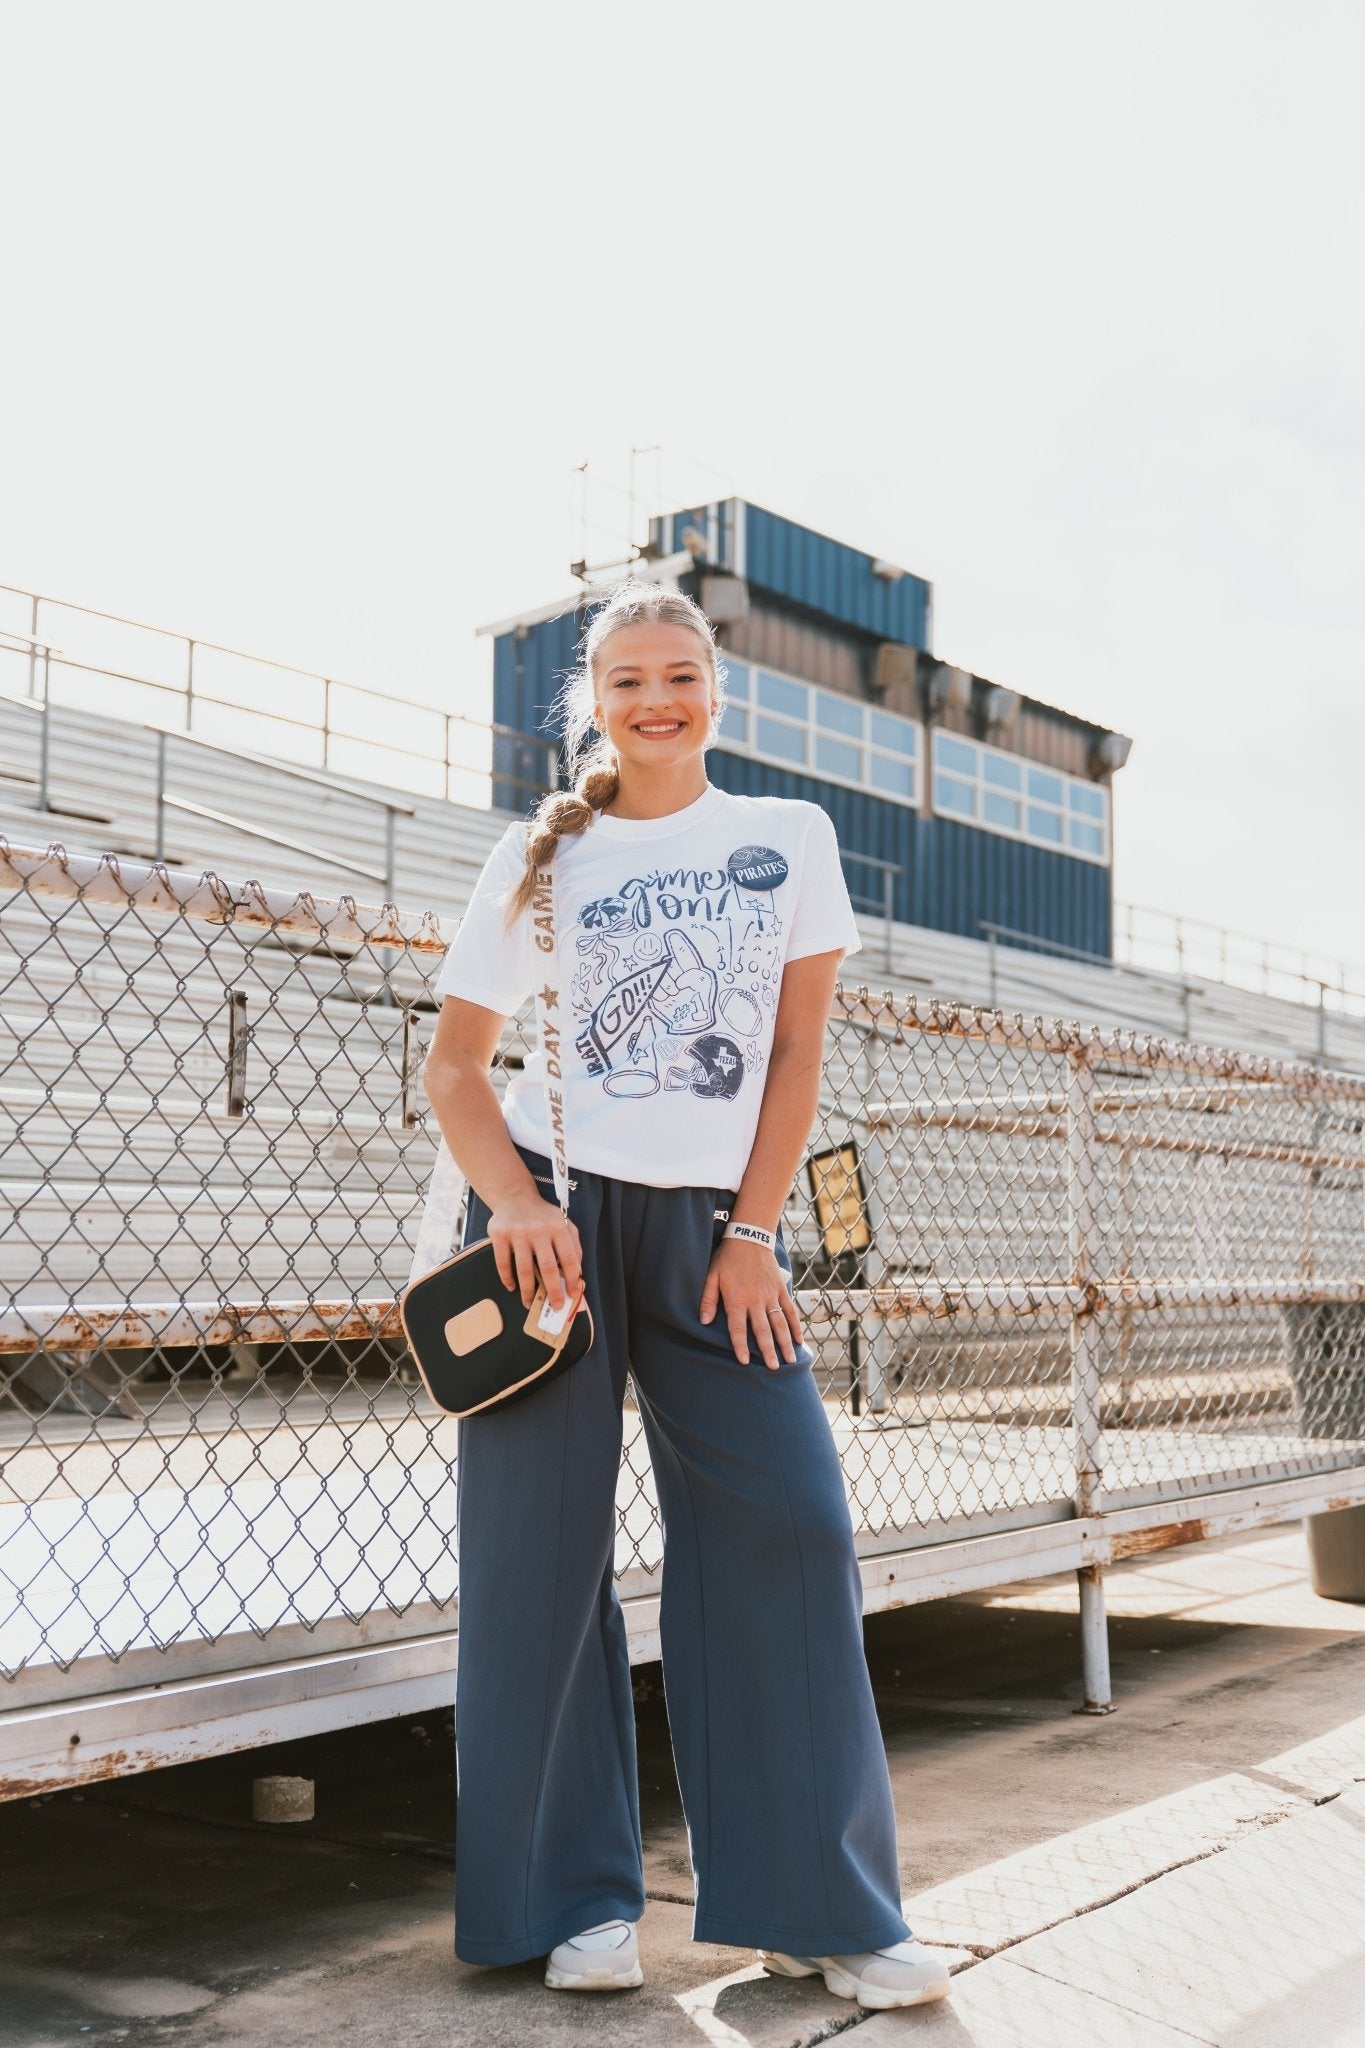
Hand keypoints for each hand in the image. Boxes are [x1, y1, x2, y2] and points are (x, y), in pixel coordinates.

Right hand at [485, 1189, 582, 1311]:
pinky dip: (508, 1279)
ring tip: (529, 1303)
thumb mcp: (564, 1223)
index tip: (574, 1295)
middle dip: (553, 1291)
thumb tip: (578, 1274)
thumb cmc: (543, 1215)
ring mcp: (518, 1233)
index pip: (570, 1259)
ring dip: (528, 1291)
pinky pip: (503, 1263)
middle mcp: (539, 1230)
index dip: (573, 1280)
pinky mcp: (500, 1236)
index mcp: (558, 1228)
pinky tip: (512, 1287)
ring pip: (525, 1270)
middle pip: (548, 1268)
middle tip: (555, 1306)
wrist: (514, 1196)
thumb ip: (574, 1245)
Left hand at [699, 1238, 803, 1368]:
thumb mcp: (711, 1276)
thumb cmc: (727, 1258)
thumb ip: (708, 1299)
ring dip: (784, 1343)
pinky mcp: (781, 1289)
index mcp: (737, 1299)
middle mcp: (755, 1300)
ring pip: (779, 1323)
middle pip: (762, 1330)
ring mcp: (771, 1295)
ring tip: (789, 1360)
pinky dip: (796, 1325)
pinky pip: (790, 1310)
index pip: (738, 1328)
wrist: (750, 1237)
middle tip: (773, 1368)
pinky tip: (799, 1340)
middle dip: (768, 1351)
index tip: (744, 1362)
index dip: (740, 1346)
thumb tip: (704, 1321)